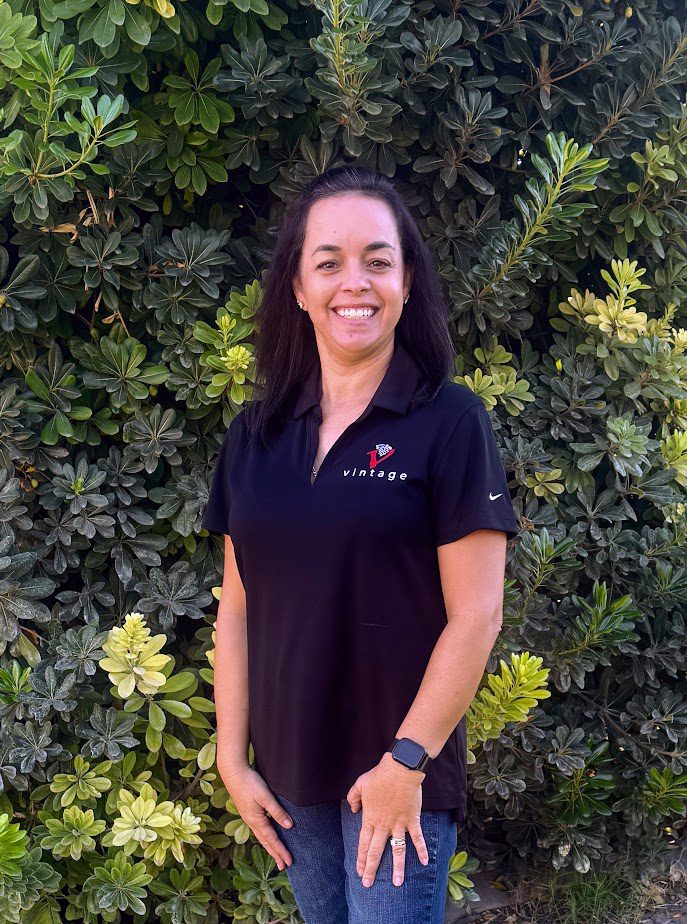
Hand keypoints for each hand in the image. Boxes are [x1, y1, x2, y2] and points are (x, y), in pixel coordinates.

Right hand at [218, 760, 293, 870]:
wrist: (233, 772)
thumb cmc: (250, 782)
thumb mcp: (266, 796)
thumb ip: (277, 811)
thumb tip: (289, 826)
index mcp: (256, 820)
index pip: (272, 840)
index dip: (281, 851)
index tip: (289, 862)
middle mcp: (251, 822)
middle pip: (266, 842)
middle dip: (275, 854)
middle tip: (284, 866)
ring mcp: (248, 817)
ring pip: (262, 837)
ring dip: (270, 847)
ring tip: (276, 856)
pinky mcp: (247, 812)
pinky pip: (258, 829)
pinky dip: (265, 837)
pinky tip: (267, 836)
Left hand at [346, 751, 428, 888]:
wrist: (400, 769)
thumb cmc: (379, 776)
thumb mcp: (360, 784)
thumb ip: (353, 798)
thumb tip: (353, 809)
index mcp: (370, 818)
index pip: (363, 843)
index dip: (361, 859)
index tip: (359, 872)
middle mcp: (383, 825)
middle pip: (376, 851)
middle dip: (371, 869)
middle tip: (367, 884)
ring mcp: (399, 824)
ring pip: (397, 850)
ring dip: (397, 868)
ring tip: (397, 884)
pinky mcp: (412, 820)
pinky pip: (418, 838)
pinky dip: (422, 850)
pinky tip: (425, 862)